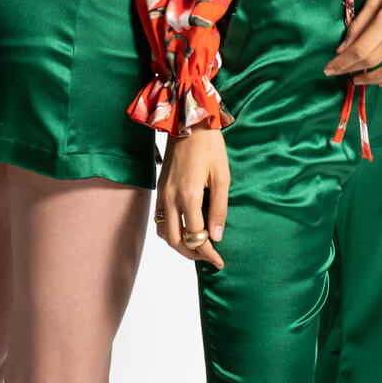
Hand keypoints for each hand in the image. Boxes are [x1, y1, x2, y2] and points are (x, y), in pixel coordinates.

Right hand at [154, 124, 228, 268]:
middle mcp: (170, 198)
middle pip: (176, 241)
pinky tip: (185, 230)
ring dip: (179, 245)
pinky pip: (159, 220)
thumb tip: (217, 237)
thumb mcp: (222, 176)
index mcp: (188, 195)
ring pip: (164, 233)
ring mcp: (162, 194)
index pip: (196, 237)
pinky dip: (171, 232)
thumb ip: (219, 208)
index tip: (220, 262)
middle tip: (211, 258)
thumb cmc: (209, 146)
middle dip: (193, 254)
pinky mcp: (159, 188)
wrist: (187, 121)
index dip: (208, 253)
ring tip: (198, 247)